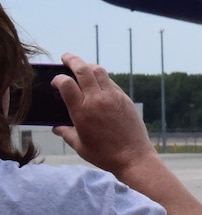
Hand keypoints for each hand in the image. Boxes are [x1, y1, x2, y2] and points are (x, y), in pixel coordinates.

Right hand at [51, 54, 154, 177]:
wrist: (134, 157)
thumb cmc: (104, 155)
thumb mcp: (80, 145)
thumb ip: (66, 133)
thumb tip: (56, 128)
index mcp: (81, 111)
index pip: (66, 83)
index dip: (58, 78)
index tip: (55, 81)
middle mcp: (97, 100)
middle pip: (83, 70)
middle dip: (72, 60)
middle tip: (66, 57)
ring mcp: (113, 98)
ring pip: (100, 72)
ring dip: (89, 66)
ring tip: (83, 66)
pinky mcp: (126, 99)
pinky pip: (112, 82)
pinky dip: (103, 78)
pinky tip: (99, 81)